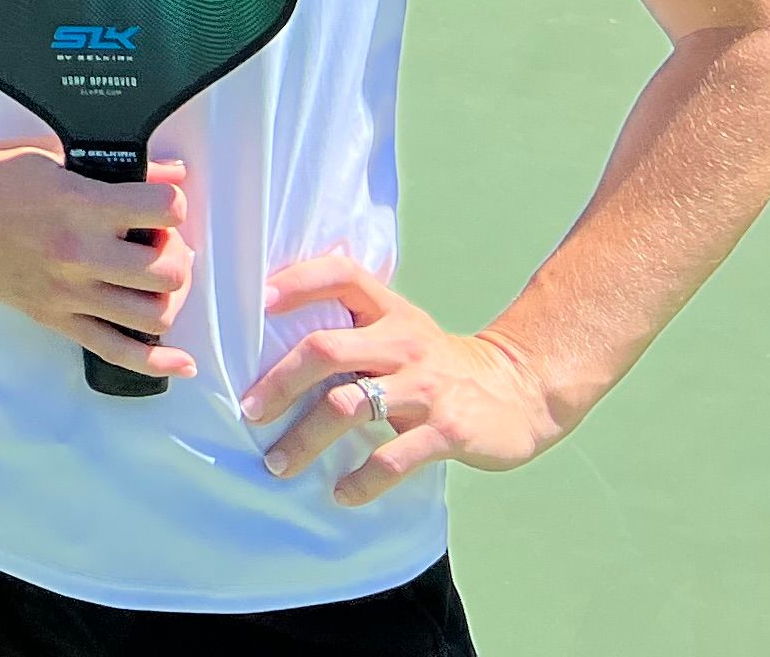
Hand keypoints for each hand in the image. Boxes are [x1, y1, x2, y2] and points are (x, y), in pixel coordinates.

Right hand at [0, 142, 198, 377]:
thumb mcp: (49, 155)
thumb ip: (112, 168)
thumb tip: (171, 174)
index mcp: (79, 204)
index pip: (166, 212)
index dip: (173, 205)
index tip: (161, 203)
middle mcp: (78, 253)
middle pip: (168, 271)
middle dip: (175, 254)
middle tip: (157, 241)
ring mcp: (66, 292)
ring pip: (152, 314)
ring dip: (165, 296)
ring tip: (150, 277)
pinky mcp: (52, 318)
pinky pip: (115, 351)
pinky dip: (155, 363)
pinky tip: (180, 363)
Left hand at [242, 252, 563, 502]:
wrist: (522, 392)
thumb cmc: (440, 364)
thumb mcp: (403, 330)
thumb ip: (354, 329)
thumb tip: (272, 339)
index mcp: (390, 312)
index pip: (341, 274)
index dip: (297, 281)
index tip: (255, 300)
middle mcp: (404, 342)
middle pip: (326, 349)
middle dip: (279, 382)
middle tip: (247, 410)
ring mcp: (426, 387)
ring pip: (348, 407)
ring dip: (304, 439)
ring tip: (278, 464)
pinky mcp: (448, 431)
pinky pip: (392, 458)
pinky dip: (360, 480)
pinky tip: (341, 494)